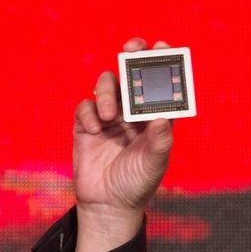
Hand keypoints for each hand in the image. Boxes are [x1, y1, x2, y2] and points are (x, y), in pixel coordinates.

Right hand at [72, 37, 174, 251]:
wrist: (109, 204)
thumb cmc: (137, 184)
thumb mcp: (154, 163)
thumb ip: (160, 140)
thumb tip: (164, 117)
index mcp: (154, 121)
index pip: (161, 88)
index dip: (163, 67)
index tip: (165, 48)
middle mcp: (133, 115)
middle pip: (132, 77)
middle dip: (132, 59)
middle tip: (133, 47)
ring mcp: (109, 118)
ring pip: (107, 86)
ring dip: (108, 91)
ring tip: (111, 114)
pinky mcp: (87, 126)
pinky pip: (86, 107)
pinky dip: (89, 112)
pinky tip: (96, 129)